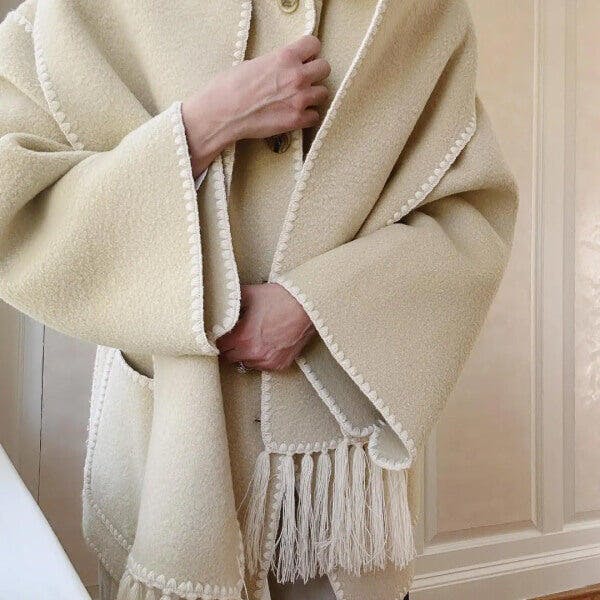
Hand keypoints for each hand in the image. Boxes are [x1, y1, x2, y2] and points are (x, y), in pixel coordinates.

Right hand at [182, 34, 330, 177]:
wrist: (222, 113)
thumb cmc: (230, 87)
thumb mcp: (255, 63)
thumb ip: (276, 63)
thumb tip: (283, 68)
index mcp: (285, 56)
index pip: (314, 44)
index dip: (309, 52)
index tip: (304, 59)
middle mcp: (297, 76)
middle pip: (324, 68)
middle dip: (315, 73)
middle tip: (304, 80)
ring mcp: (299, 99)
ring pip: (323, 93)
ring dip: (313, 95)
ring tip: (299, 99)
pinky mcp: (296, 120)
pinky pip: (315, 116)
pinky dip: (307, 116)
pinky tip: (296, 115)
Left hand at [216, 283, 315, 371]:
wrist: (306, 305)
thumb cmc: (279, 298)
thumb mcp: (250, 294)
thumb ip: (230, 301)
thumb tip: (218, 303)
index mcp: (243, 337)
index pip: (218, 346)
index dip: (218, 337)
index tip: (221, 332)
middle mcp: (254, 353)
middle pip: (229, 357)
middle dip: (230, 346)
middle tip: (234, 335)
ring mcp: (268, 361)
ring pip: (245, 363)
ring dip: (244, 354)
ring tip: (251, 338)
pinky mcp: (280, 364)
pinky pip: (262, 366)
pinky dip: (260, 357)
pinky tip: (264, 343)